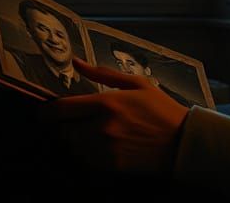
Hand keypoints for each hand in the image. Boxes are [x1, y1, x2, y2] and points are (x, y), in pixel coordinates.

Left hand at [44, 57, 190, 175]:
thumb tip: (77, 62)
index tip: (46, 112)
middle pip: (63, 131)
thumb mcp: (137, 84)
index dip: (47, 112)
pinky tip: (106, 147)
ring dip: (77, 142)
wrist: (183, 142)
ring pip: (73, 148)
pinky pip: (87, 161)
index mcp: (106, 103)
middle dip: (66, 127)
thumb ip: (102, 73)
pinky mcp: (110, 167)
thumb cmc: (161, 110)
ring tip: (95, 135)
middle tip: (78, 123)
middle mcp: (101, 128)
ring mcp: (105, 150)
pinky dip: (90, 155)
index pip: (60, 110)